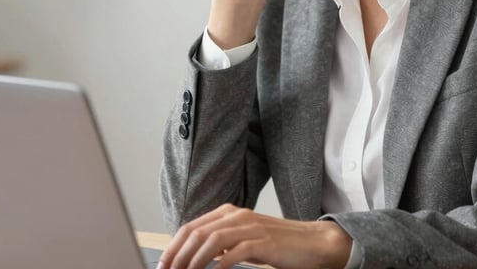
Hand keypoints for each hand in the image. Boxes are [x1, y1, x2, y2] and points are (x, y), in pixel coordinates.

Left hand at [158, 204, 352, 268]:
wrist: (313, 243)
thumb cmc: (277, 245)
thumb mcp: (244, 241)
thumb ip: (222, 243)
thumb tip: (193, 257)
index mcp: (229, 213)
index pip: (192, 227)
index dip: (173, 246)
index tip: (163, 265)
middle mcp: (238, 215)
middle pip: (198, 232)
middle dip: (178, 255)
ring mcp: (251, 227)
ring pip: (213, 240)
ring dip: (194, 260)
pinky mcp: (265, 241)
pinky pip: (237, 251)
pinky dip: (221, 263)